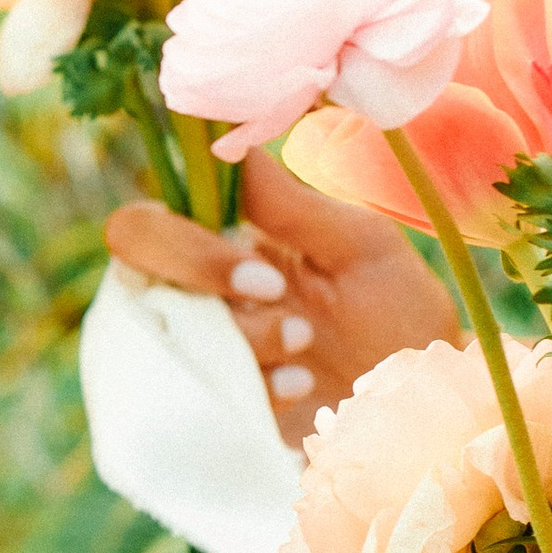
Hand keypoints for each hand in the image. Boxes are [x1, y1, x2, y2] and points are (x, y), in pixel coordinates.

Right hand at [104, 143, 456, 434]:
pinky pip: (187, 395)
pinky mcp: (205, 411)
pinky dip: (254, 390)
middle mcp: (194, 298)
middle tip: (289, 322)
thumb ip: (292, 204)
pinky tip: (300, 390)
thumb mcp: (360, 252)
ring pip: (164, 337)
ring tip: (308, 364)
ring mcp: (195, 357)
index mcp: (221, 247)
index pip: (148, 223)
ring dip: (248, 347)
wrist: (421, 414)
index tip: (262, 271)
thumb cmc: (397, 321)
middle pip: (130, 271)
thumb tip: (232, 138)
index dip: (185, 245)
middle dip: (204, 289)